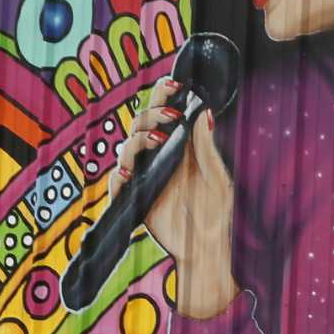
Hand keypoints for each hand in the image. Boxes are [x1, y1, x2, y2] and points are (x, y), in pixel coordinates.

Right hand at [110, 77, 239, 317]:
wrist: (207, 250)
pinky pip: (116, 184)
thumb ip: (205, 147)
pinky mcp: (134, 201)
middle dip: (149, 113)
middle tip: (169, 116)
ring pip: (125, 149)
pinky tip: (130, 174)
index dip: (162, 96)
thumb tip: (202, 112)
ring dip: (138, 140)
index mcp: (177, 149)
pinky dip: (118, 176)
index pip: (163, 115)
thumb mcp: (217, 178)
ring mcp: (143, 179)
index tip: (173, 83)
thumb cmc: (217, 214)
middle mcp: (157, 160)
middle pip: (139, 125)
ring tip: (158, 141)